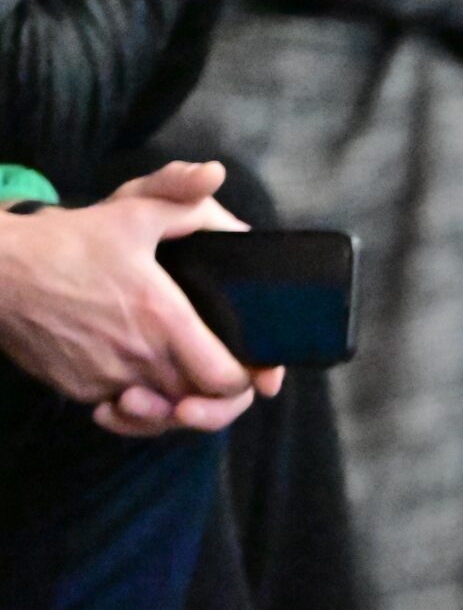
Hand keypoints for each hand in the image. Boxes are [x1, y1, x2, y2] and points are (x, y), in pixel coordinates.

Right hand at [0, 162, 279, 436]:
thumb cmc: (67, 242)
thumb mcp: (132, 211)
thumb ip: (188, 204)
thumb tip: (223, 191)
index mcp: (163, 319)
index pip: (225, 380)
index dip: (245, 381)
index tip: (248, 369)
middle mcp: (139, 358)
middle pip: (200, 409)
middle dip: (217, 403)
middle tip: (218, 385)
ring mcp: (107, 379)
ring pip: (161, 418)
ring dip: (177, 408)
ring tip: (183, 389)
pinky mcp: (79, 390)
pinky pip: (122, 413)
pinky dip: (138, 409)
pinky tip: (142, 390)